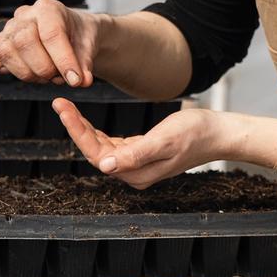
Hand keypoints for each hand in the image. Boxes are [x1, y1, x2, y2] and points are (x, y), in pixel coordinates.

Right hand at [0, 0, 99, 87]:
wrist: (73, 34)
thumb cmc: (79, 37)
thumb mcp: (89, 47)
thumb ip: (84, 64)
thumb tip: (80, 80)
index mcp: (48, 8)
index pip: (51, 34)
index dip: (63, 61)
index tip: (75, 80)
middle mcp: (24, 15)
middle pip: (24, 42)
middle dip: (44, 69)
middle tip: (58, 78)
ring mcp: (7, 29)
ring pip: (5, 52)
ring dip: (27, 73)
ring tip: (46, 77)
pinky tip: (21, 71)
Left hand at [54, 100, 227, 187]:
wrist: (217, 133)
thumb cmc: (195, 133)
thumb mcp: (165, 140)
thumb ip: (135, 154)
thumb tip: (105, 165)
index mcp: (136, 173)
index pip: (96, 154)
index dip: (77, 132)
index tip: (63, 109)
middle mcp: (133, 173)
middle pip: (94, 151)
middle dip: (75, 127)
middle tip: (59, 103)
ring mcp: (136, 165)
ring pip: (100, 147)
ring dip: (83, 128)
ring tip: (66, 107)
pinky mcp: (140, 154)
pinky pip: (111, 144)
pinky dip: (97, 131)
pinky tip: (86, 120)